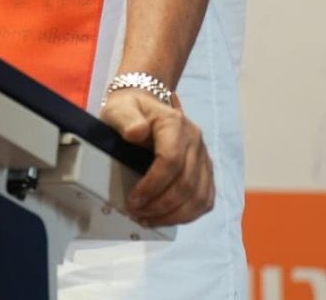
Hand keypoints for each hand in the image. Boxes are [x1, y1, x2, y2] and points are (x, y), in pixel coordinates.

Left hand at [99, 88, 213, 226]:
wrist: (146, 106)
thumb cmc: (130, 109)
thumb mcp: (119, 108)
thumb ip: (125, 119)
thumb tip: (136, 133)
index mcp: (175, 124)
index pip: (171, 161)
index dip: (153, 185)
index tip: (134, 199)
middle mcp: (195, 140)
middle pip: (186, 183)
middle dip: (160, 205)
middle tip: (136, 213)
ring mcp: (203, 157)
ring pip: (199, 196)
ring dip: (174, 214)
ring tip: (148, 219)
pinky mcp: (205, 171)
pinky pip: (205, 199)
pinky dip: (187, 214)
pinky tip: (166, 218)